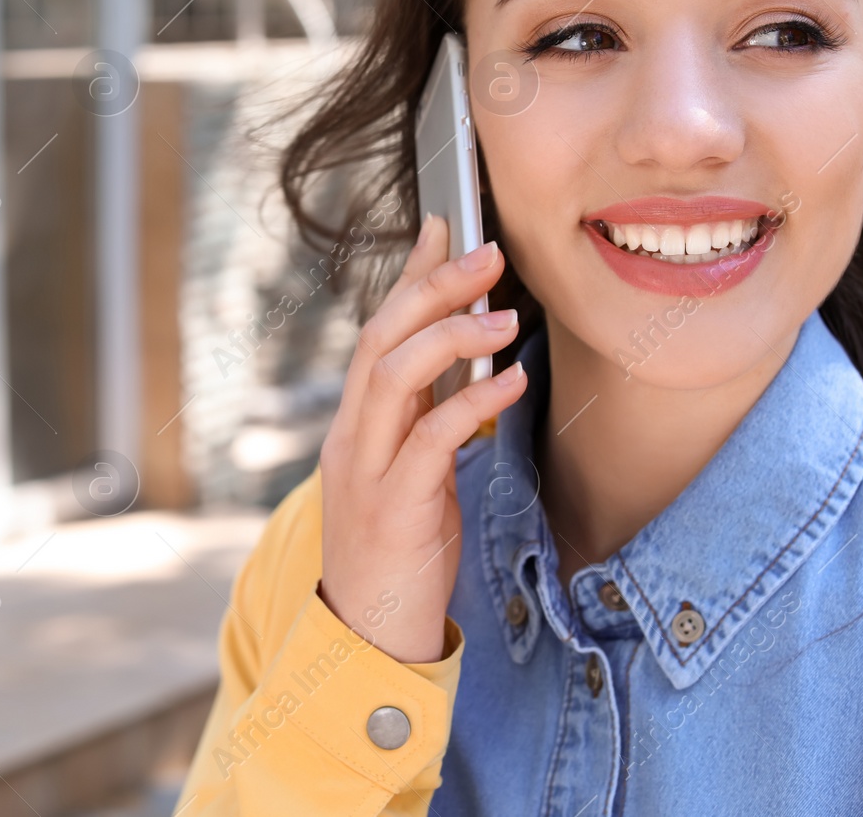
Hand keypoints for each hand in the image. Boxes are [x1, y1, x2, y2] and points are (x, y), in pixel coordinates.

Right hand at [317, 215, 526, 662]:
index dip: (411, 274)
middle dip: (433, 286)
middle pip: (381, 337)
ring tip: (502, 311)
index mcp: (356, 425)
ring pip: (393, 374)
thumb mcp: (413, 474)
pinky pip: (431, 436)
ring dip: (450, 333)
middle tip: (487, 252)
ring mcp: (366, 470)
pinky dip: (472, 399)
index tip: (446, 225)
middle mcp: (352, 437)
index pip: (379, 330)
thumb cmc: (399, 553)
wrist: (367, 637)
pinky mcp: (395, 504)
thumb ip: (428, 419)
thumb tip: (469, 363)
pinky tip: (510, 380)